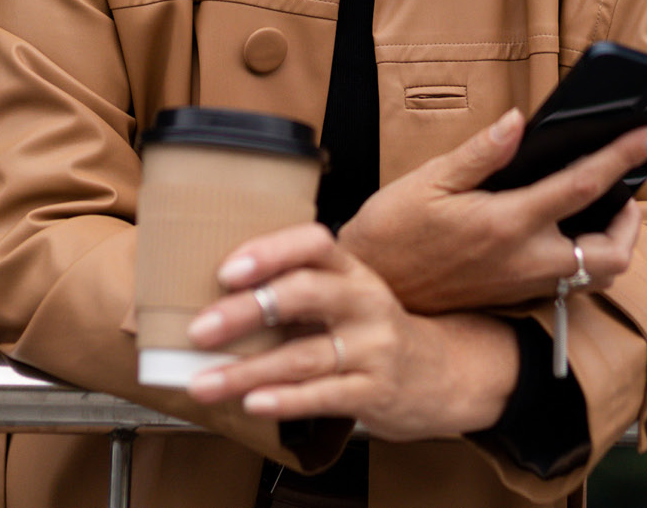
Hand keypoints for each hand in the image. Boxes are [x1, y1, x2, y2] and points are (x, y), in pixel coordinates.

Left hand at [183, 223, 519, 441]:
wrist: (447, 374)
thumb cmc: (377, 332)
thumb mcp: (349, 297)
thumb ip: (299, 290)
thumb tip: (215, 299)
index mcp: (353, 271)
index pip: (314, 244)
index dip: (270, 251)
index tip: (227, 271)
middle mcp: (365, 303)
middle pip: (304, 295)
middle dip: (246, 311)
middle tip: (199, 329)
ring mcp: (374, 348)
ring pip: (304, 356)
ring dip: (247, 371)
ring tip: (204, 381)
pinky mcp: (376, 392)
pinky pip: (325, 396)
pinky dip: (286, 399)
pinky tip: (253, 402)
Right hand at [338, 108, 646, 313]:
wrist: (371, 289)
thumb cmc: (392, 231)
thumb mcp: (429, 179)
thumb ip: (481, 153)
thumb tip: (519, 122)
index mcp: (506, 223)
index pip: (584, 185)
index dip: (625, 155)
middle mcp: (525, 260)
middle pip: (612, 253)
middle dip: (631, 221)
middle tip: (624, 190)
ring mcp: (523, 284)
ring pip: (597, 277)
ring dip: (613, 244)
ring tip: (602, 209)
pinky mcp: (515, 297)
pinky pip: (571, 285)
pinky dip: (585, 259)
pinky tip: (567, 231)